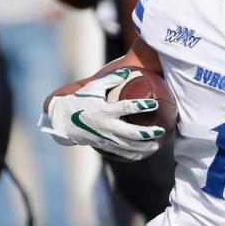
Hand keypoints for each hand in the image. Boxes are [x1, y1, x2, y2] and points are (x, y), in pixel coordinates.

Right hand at [43, 75, 165, 161]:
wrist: (63, 120)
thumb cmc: (80, 100)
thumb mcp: (93, 87)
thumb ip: (111, 79)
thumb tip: (128, 71)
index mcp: (105, 110)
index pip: (126, 108)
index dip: (141, 106)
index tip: (154, 104)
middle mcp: (106, 126)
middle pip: (131, 133)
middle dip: (148, 133)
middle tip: (161, 131)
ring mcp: (104, 138)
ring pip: (128, 146)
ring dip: (143, 147)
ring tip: (156, 145)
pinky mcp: (103, 146)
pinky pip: (120, 152)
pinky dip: (132, 154)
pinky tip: (143, 154)